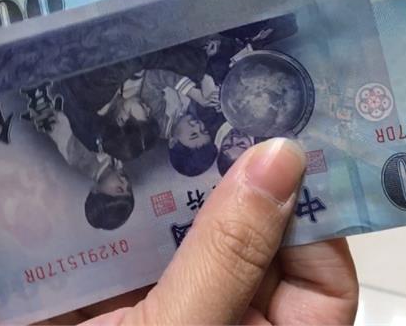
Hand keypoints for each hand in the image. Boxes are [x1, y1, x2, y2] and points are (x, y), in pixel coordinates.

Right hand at [63, 139, 358, 324]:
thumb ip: (229, 255)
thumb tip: (284, 158)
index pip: (320, 282)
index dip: (312, 219)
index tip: (284, 154)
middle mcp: (217, 322)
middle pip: (244, 243)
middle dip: (225, 182)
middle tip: (211, 102)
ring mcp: (156, 310)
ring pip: (178, 237)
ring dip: (158, 186)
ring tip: (151, 113)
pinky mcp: (97, 303)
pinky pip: (113, 247)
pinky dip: (99, 210)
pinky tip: (86, 160)